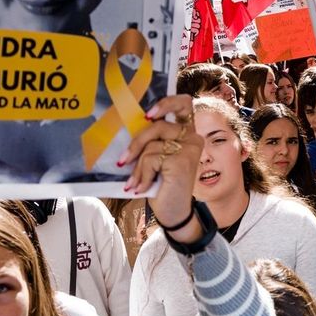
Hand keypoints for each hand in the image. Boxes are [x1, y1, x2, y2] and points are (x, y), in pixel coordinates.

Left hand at [119, 95, 202, 241]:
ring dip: (138, 167)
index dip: (167, 102)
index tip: (148, 115)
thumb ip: (152, 141)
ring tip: (136, 183)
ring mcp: (189, 148)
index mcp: (187, 133)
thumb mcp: (157, 157)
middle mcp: (192, 137)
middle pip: (158, 126)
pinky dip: (142, 175)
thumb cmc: (163, 184)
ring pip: (151, 146)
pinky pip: (150, 159)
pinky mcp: (182, 160)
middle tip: (123, 160)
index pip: (184, 104)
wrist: (173, 212)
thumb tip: (128, 128)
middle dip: (137, 142)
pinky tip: (142, 187)